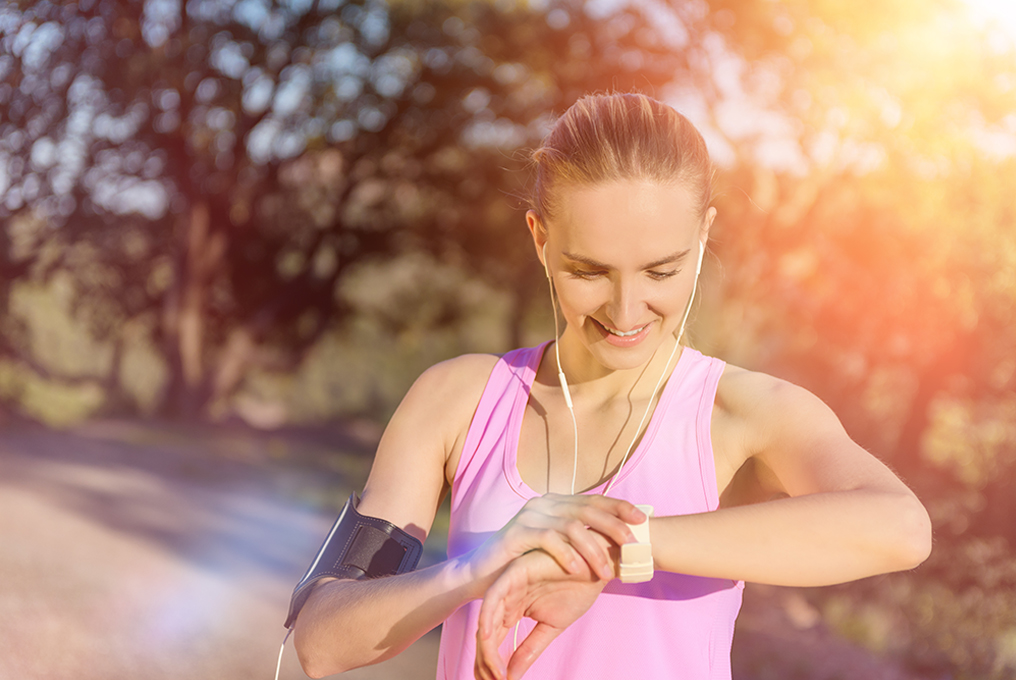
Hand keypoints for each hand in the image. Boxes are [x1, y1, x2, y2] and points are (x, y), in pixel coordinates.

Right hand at [466, 493, 642, 593]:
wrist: (483, 573)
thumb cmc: (523, 562)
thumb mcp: (556, 547)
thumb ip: (578, 538)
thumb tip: (615, 541)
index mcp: (556, 502)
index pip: (594, 500)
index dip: (619, 507)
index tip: (643, 519)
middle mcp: (545, 503)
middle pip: (587, 509)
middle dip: (614, 526)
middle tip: (633, 545)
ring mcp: (530, 515)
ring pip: (572, 525)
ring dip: (593, 548)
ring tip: (606, 570)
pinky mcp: (518, 532)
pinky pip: (549, 539)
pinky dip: (567, 554)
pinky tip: (578, 570)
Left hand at [474, 546, 611, 679]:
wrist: (599, 564)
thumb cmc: (577, 589)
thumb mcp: (552, 627)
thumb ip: (530, 648)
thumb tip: (511, 676)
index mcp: (514, 610)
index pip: (495, 641)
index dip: (491, 665)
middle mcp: (508, 598)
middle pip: (486, 634)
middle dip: (485, 662)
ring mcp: (509, 585)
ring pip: (487, 619)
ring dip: (486, 647)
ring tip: (492, 670)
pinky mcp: (515, 572)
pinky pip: (495, 595)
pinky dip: (488, 616)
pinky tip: (488, 638)